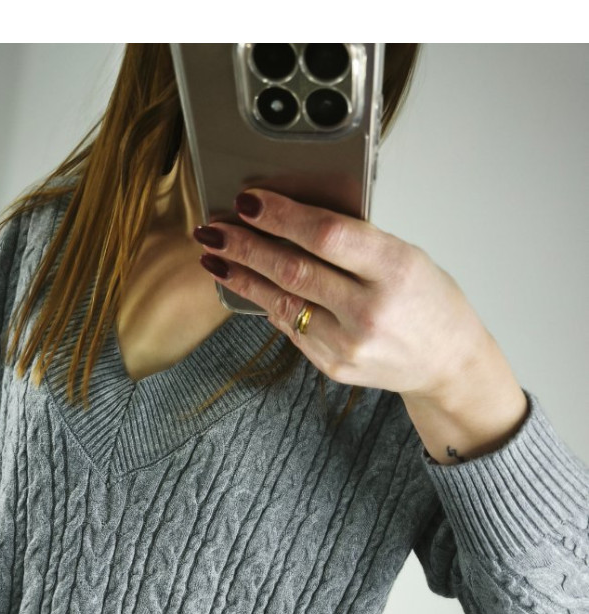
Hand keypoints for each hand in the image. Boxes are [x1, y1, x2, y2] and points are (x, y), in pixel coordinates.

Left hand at [193, 189, 493, 406]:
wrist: (445, 362)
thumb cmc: (427, 301)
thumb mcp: (405, 256)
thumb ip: (355, 241)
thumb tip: (291, 217)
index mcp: (394, 269)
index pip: (326, 234)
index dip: (281, 216)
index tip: (249, 201)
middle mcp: (369, 310)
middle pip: (293, 269)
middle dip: (246, 245)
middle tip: (214, 227)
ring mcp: (348, 343)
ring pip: (281, 302)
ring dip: (242, 276)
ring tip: (216, 254)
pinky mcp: (332, 365)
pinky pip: (289, 327)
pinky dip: (266, 301)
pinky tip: (246, 283)